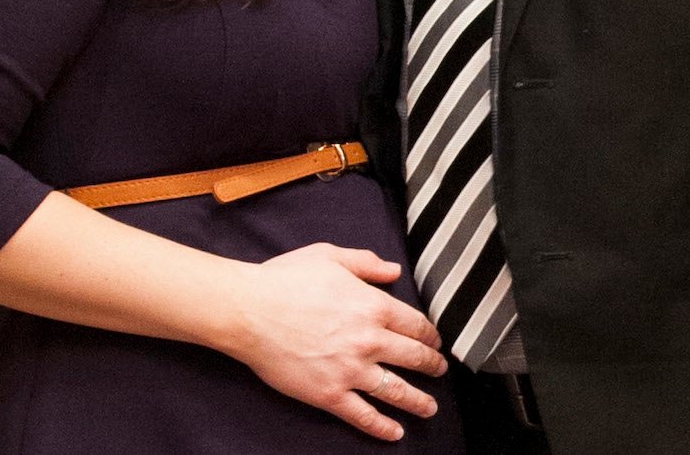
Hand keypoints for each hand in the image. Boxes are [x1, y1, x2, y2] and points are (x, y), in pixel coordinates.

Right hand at [219, 243, 445, 440]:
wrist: (249, 311)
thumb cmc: (285, 281)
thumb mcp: (330, 256)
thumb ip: (366, 262)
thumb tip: (393, 271)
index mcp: (373, 306)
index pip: (415, 324)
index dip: (430, 335)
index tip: (435, 341)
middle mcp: (368, 340)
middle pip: (413, 357)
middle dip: (432, 366)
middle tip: (440, 370)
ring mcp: (349, 370)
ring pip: (395, 390)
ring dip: (418, 401)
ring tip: (430, 407)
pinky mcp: (328, 394)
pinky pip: (362, 414)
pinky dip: (381, 426)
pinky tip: (395, 432)